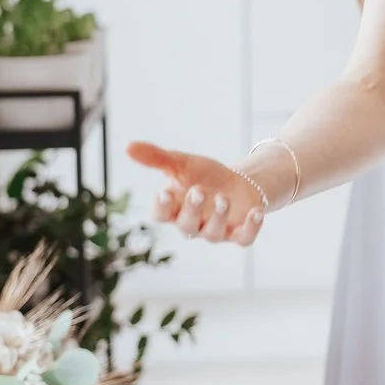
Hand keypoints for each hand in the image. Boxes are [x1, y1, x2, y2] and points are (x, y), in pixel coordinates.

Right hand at [127, 141, 270, 246]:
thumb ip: (156, 158)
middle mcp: (193, 224)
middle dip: (192, 209)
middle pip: (187, 225)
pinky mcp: (239, 233)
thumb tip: (127, 146)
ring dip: (218, 217)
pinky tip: (257, 212)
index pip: (161, 215)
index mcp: (175, 209)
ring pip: (212, 233)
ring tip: (223, 198)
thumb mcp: (182, 163)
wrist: (239, 183)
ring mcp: (217, 231)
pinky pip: (243, 239)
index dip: (161, 207)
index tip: (165, 192)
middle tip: (199, 190)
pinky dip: (251, 228)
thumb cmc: (204, 175)